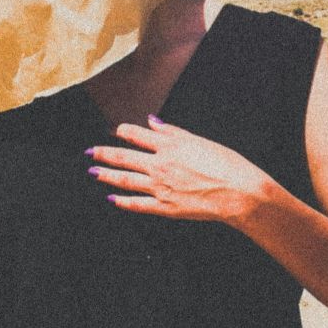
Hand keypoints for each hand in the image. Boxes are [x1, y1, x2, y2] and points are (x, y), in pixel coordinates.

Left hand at [87, 114, 277, 225]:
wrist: (238, 192)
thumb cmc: (226, 165)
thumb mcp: (200, 141)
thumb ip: (173, 132)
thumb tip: (153, 122)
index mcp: (169, 145)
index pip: (137, 135)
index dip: (123, 132)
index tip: (115, 131)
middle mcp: (160, 164)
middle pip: (124, 156)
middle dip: (104, 153)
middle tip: (90, 152)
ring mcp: (160, 186)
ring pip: (125, 179)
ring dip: (107, 175)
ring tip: (93, 172)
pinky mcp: (165, 206)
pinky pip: (138, 204)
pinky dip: (123, 202)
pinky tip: (112, 199)